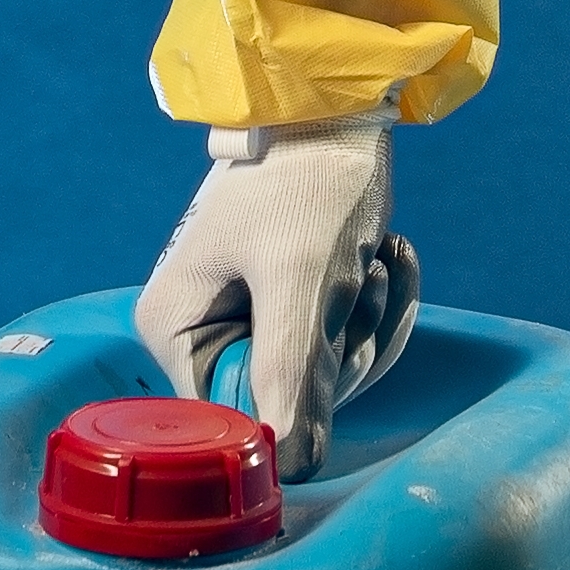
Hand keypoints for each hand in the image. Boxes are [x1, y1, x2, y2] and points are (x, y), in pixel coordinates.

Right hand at [136, 117, 418, 477]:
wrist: (342, 102)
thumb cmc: (306, 180)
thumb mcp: (300, 279)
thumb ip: (291, 374)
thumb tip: (292, 467)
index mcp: (176, 328)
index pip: (233, 417)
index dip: (295, 400)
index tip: (335, 346)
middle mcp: (203, 329)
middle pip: (287, 398)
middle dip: (346, 346)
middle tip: (363, 283)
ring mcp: (251, 315)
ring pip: (325, 370)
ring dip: (371, 318)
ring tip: (383, 256)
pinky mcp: (293, 301)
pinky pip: (343, 338)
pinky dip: (379, 303)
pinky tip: (392, 253)